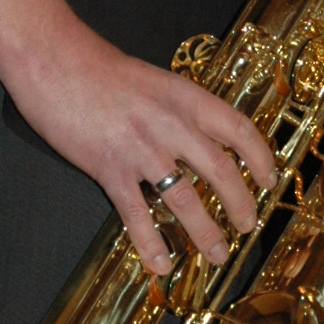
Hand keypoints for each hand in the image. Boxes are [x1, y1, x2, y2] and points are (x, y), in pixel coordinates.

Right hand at [3, 31, 274, 275]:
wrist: (54, 60)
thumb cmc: (99, 69)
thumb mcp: (154, 82)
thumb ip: (178, 110)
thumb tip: (199, 141)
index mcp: (185, 98)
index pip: (238, 129)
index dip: (260, 158)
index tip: (269, 179)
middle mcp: (171, 124)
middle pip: (221, 170)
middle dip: (240, 204)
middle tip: (247, 226)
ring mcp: (141, 148)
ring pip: (185, 199)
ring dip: (205, 232)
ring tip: (216, 254)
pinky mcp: (109, 167)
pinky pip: (136, 214)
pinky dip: (151, 243)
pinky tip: (161, 263)